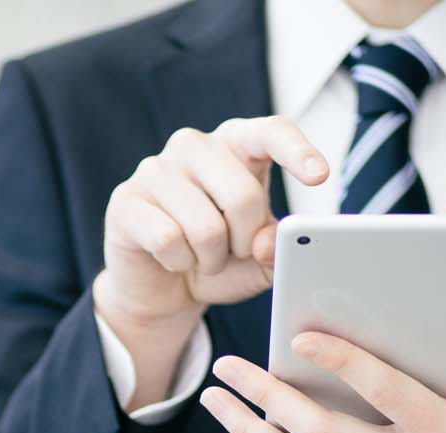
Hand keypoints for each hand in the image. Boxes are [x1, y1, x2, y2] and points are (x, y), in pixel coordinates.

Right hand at [94, 118, 329, 410]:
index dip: (297, 151)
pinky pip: (167, 239)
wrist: (161, 288)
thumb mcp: (259, 261)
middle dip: (245, 240)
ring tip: (200, 258)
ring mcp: (155, 170)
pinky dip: (179, 263)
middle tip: (233, 252)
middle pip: (242, 195)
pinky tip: (172, 260)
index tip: (319, 176)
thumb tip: (266, 241)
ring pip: (204, 225)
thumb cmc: (216, 261)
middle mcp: (194, 146)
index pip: (270, 131)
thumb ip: (275, 249)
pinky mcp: (125, 201)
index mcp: (235, 146)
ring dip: (210, 259)